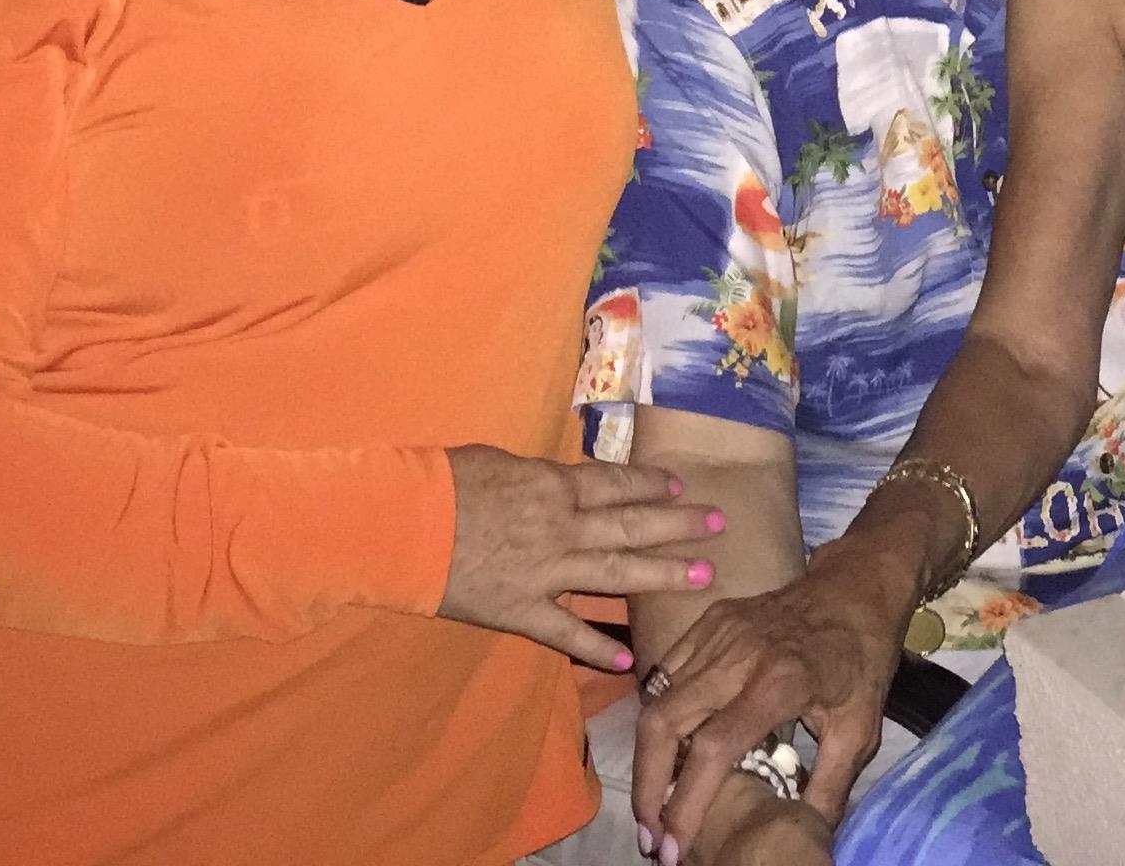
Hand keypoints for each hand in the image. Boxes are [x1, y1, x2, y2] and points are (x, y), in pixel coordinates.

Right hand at [435, 448, 723, 666]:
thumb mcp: (498, 463)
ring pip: (617, 574)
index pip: (617, 483)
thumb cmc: (444, 482)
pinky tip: (626, 662)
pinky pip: (565, 633)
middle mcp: (563, 527)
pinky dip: (596, 648)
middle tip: (719, 525)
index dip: (652, 484)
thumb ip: (536, 478)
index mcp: (555, 486)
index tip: (682, 486)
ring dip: (662, 576)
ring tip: (703, 577)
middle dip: (679, 524)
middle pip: (633, 524)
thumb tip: (557, 481)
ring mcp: (546, 572)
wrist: (405, 525)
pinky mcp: (521, 611)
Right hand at [633, 538, 913, 855]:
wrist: (855, 588)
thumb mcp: (860, 729)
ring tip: (653, 805)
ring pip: (656, 700)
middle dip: (647, 787)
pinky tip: (666, 753)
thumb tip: (804, 837)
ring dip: (647, 759)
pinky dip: (656, 718)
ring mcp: (718, 632)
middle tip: (651, 836)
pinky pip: (664, 674)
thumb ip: (829, 787)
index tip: (673, 848)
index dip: (685, 802)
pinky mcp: (708, 621)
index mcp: (781, 681)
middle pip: (665, 722)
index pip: (714, 747)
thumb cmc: (862, 661)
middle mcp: (739, 653)